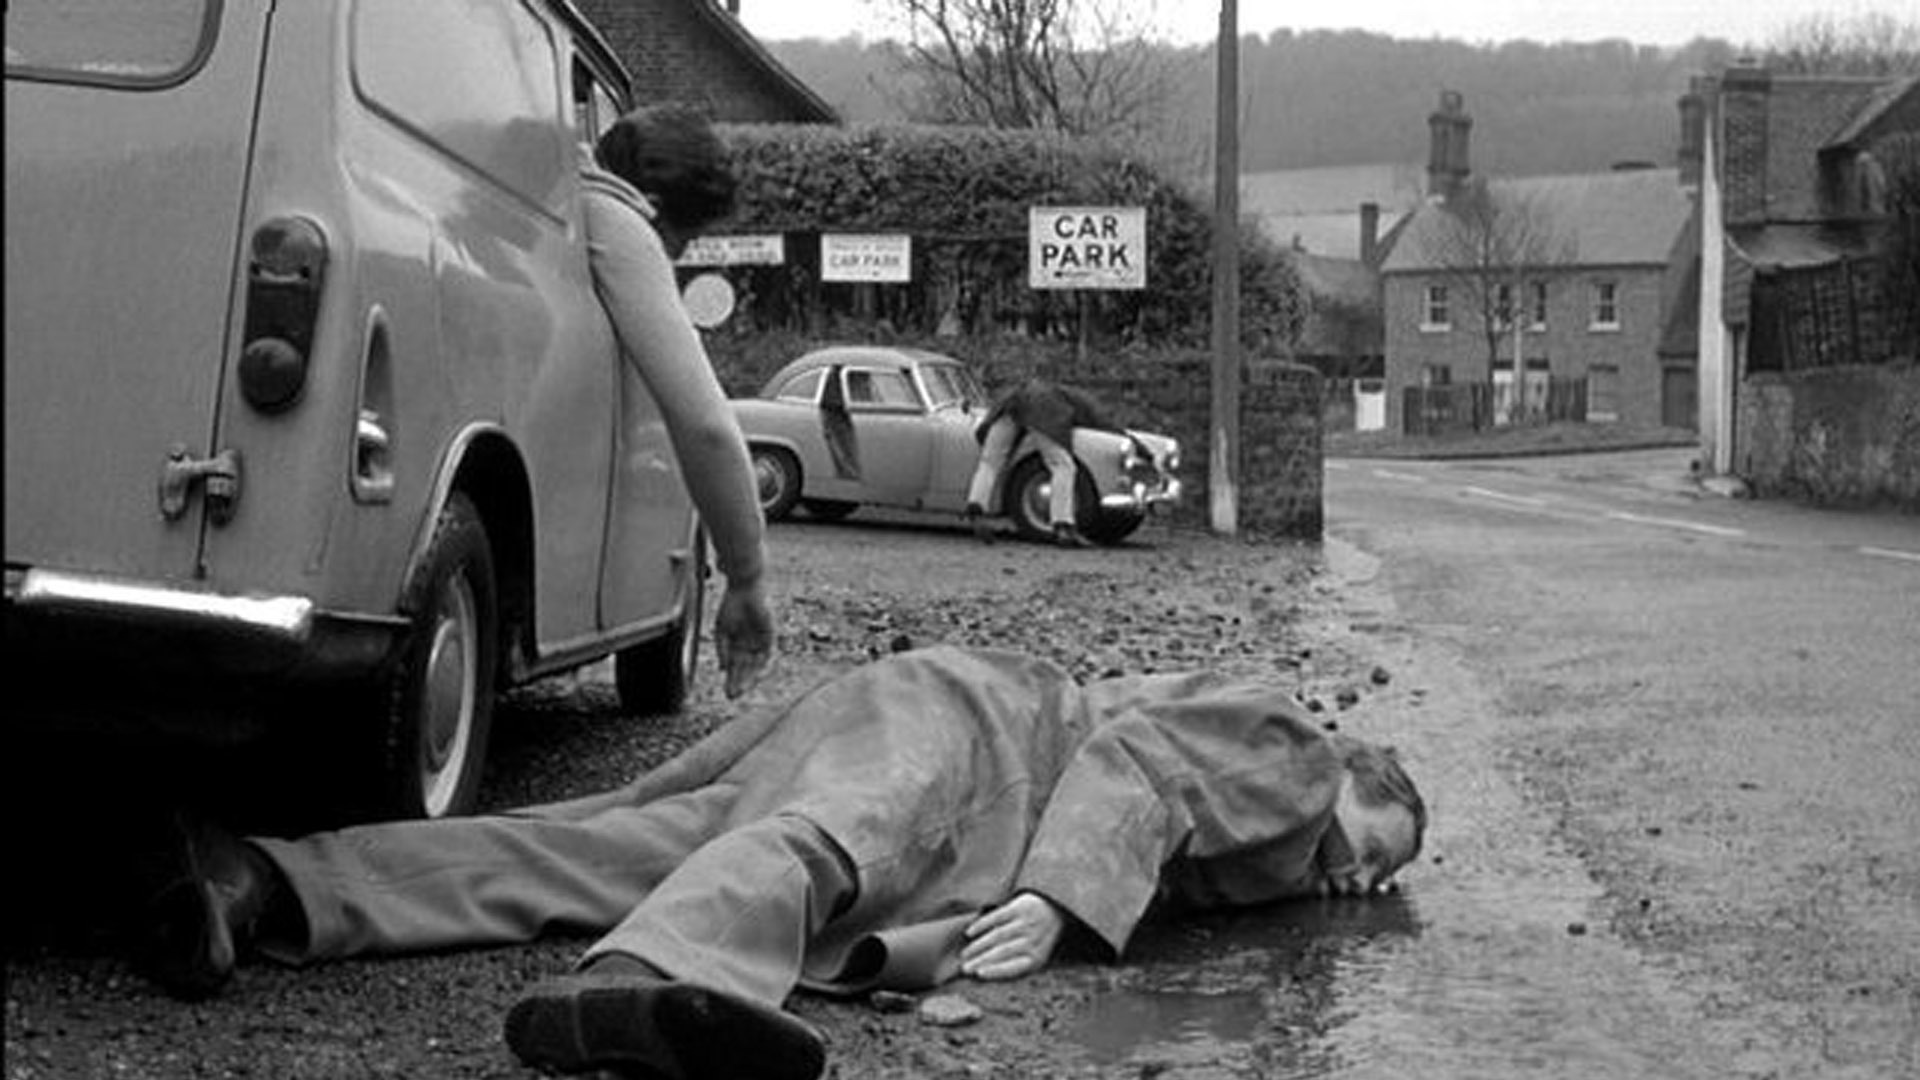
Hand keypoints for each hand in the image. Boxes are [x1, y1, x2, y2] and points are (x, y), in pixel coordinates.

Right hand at [712, 578, 772, 698]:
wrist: (744, 588)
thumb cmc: (731, 606)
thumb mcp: (722, 630)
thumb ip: (722, 649)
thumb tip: (722, 669)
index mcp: (737, 644)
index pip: (735, 668)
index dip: (731, 681)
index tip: (727, 693)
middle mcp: (749, 645)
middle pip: (745, 670)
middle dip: (739, 683)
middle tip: (732, 697)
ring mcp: (760, 641)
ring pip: (755, 666)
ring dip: (749, 679)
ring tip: (742, 690)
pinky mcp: (769, 635)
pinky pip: (766, 654)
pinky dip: (760, 665)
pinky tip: (754, 676)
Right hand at [959, 892, 1063, 980]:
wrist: (1054, 912)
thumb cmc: (1035, 943)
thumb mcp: (1033, 958)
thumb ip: (1013, 967)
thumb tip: (981, 979)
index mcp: (1037, 957)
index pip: (1015, 967)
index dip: (997, 970)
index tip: (978, 974)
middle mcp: (1034, 939)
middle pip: (1003, 951)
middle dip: (982, 960)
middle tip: (964, 968)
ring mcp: (1027, 922)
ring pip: (999, 935)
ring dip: (979, 945)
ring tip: (964, 955)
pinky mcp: (1020, 907)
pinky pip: (997, 916)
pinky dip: (982, 925)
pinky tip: (969, 933)